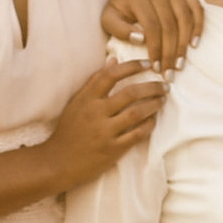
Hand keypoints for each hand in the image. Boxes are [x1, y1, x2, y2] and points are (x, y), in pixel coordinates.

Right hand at [42, 62, 167, 189]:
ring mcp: (105, 132)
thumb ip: (94, 81)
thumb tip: (114, 59)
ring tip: (162, 100)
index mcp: (86, 99)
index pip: (111, 75)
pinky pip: (137, 135)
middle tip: (164, 85)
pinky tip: (153, 120)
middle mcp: (96, 113)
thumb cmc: (68, 130)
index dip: (132, 66)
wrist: (58, 162)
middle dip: (152, 87)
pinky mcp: (113, 150)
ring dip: (154, 105)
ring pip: (137, 113)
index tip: (148, 63)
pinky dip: (148, 125)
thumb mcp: (77, 102)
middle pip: (130, 93)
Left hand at [100, 0, 203, 70]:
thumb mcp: (109, 19)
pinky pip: (197, 9)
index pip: (152, 27)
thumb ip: (120, 30)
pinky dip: (198, 27)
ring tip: (180, 64)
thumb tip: (141, 39)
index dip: (155, 49)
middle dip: (170, 53)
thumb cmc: (120, 10)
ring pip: (185, 19)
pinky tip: (194, 45)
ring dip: (184, 44)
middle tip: (169, 74)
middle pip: (169, 25)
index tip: (156, 69)